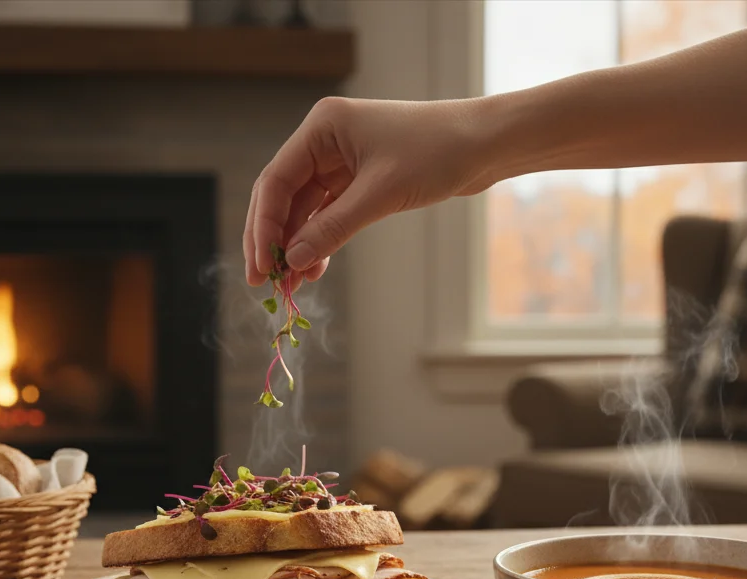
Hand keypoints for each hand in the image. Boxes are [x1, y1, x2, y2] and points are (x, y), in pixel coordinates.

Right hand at [243, 96, 492, 285]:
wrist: (485, 144)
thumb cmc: (437, 152)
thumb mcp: (381, 194)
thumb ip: (333, 228)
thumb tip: (293, 260)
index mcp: (323, 127)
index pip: (276, 181)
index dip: (264, 227)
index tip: (261, 266)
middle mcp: (325, 140)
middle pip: (283, 196)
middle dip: (274, 239)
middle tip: (266, 280)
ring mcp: (341, 159)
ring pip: (304, 209)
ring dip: (298, 245)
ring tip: (293, 283)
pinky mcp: (360, 178)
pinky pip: (328, 213)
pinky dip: (321, 239)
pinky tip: (315, 267)